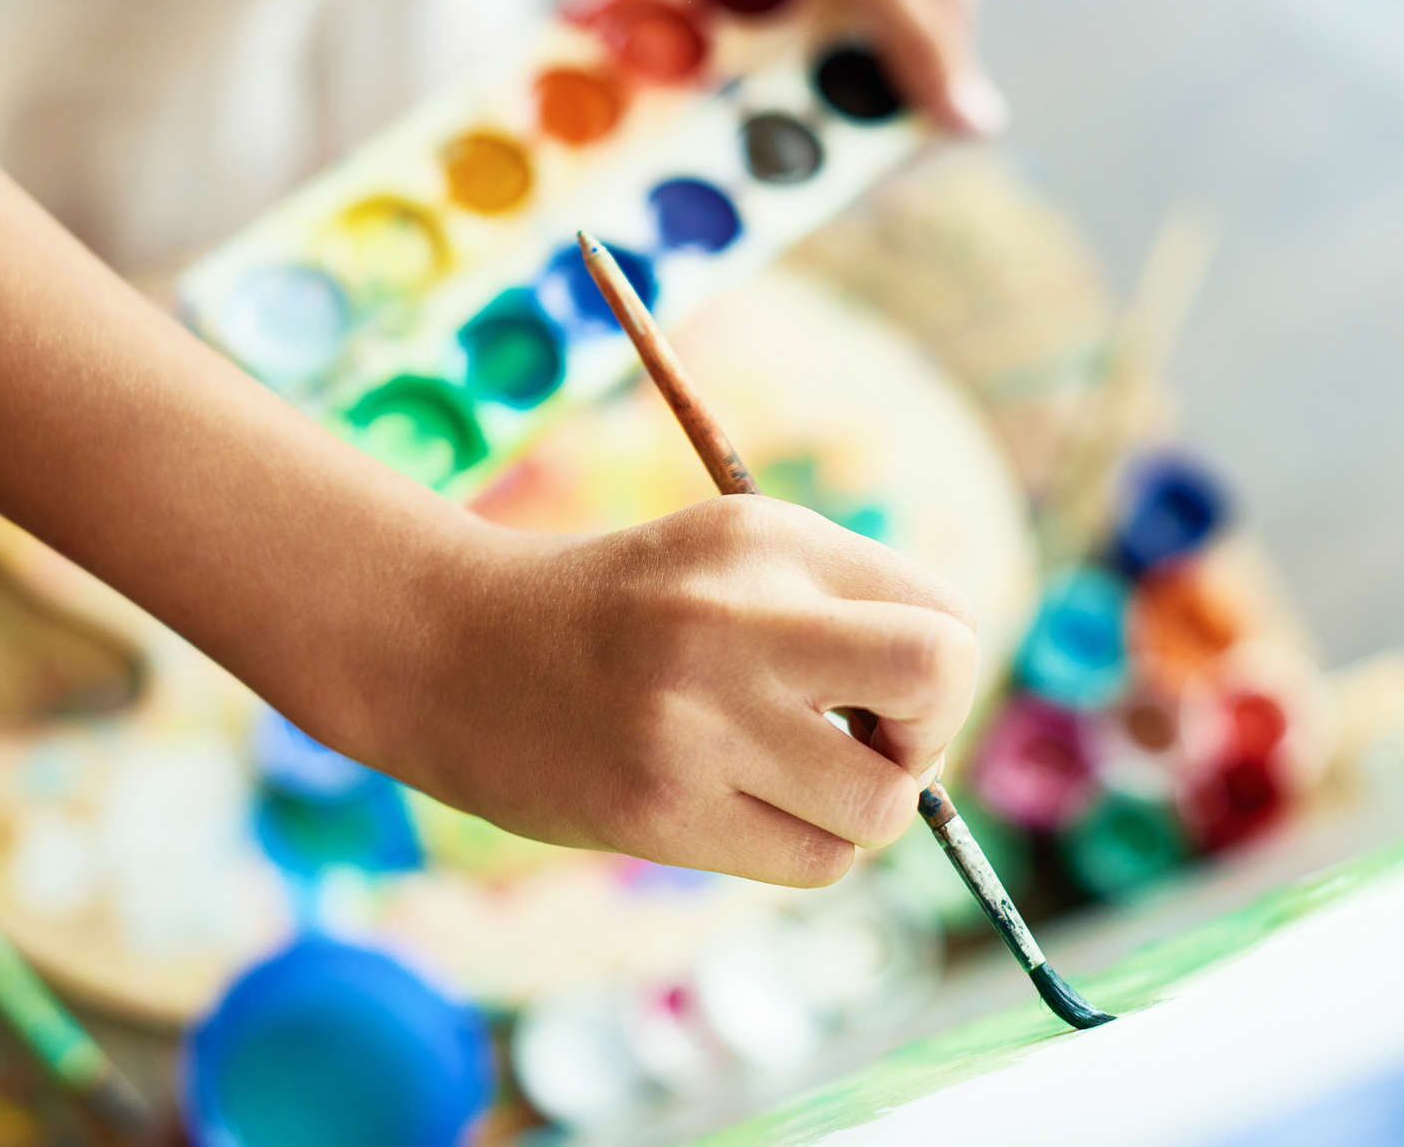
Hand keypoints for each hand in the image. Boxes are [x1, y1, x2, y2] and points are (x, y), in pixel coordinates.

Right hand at [377, 497, 978, 887]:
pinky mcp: (661, 807)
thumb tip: (949, 702)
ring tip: (788, 785)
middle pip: (940, 677)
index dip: (938, 674)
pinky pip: (814, 865)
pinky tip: (737, 812)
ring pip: (880, 804)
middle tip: (867, 746)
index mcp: (764, 538)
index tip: (875, 695)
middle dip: (930, 734)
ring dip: (856, 813)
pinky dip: (802, 852)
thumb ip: (838, 606)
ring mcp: (698, 715)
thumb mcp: (727, 560)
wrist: (454, 651)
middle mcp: (738, 614)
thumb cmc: (617, 613)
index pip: (944, 614)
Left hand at [661, 0, 1005, 135]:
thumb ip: (920, 50)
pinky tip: (674, 62)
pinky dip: (712, 38)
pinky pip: (739, 21)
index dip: (866, 153)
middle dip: (790, 122)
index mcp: (929, 0)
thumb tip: (984, 127)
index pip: (913, 105)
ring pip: (780, 61)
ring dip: (742, 84)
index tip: (806, 191)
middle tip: (732, 157)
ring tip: (693, 111)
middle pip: (838, 91)